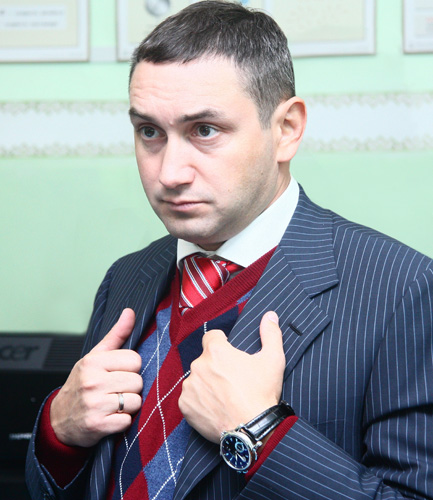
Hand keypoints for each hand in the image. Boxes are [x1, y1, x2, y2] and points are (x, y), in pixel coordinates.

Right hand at [50, 308, 142, 446]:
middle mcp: (92, 381)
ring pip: (135, 402)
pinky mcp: (97, 425)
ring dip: (128, 406)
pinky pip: (127, 421)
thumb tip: (130, 312)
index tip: (119, 373)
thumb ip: (117, 334)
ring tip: (113, 404)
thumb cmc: (82, 383)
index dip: (131, 368)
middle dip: (131, 388)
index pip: (135, 360)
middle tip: (115, 390)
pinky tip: (110, 417)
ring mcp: (94, 404)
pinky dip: (122, 422)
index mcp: (93, 362)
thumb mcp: (96, 356)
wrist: (60, 418)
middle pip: (138, 382)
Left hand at [178, 311, 284, 442]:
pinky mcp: (185, 405)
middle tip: (232, 381)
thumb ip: (271, 334)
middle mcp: (198, 365)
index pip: (213, 337)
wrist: (252, 430)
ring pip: (197, 378)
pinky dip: (199, 402)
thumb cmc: (262, 394)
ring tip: (224, 397)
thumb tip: (270, 315)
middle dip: (216, 367)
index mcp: (216, 351)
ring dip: (207, 384)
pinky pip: (190, 398)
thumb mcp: (273, 360)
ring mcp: (190, 386)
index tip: (231, 357)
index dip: (222, 344)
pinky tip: (215, 408)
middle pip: (205, 359)